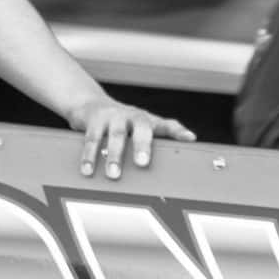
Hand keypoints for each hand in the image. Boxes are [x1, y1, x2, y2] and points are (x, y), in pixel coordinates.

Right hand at [66, 97, 195, 177]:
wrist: (90, 104)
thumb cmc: (122, 122)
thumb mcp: (141, 128)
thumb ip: (160, 139)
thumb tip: (185, 148)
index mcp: (147, 121)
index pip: (167, 125)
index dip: (178, 131)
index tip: (189, 138)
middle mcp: (132, 116)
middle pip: (141, 128)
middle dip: (142, 145)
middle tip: (142, 162)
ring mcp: (113, 117)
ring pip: (115, 135)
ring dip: (115, 156)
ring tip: (114, 174)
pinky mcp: (94, 120)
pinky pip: (92, 139)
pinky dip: (90, 156)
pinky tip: (89, 170)